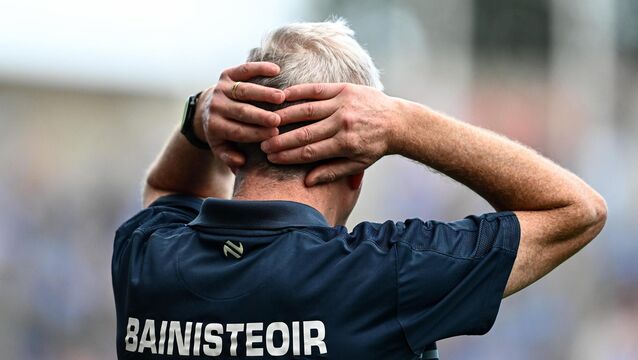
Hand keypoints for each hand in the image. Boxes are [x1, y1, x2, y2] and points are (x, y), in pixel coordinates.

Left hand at [194, 62, 284, 167]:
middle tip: (278, 120)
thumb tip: (241, 163)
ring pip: (243, 90)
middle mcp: (216, 106)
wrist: (208, 109)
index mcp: (215, 127)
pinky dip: (260, 68)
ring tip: (282, 97)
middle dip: (259, 116)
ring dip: (263, 93)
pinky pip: (244, 70)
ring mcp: (221, 89)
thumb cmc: (224, 133)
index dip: (255, 133)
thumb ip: (230, 157)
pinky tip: (276, 70)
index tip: (274, 135)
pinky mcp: (226, 75)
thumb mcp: (222, 148)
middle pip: (240, 111)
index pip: (237, 131)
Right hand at [260, 83, 403, 185]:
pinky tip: (282, 96)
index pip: (310, 151)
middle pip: (305, 133)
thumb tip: (307, 181)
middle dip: (281, 140)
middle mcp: (342, 123)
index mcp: (345, 144)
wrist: (397, 121)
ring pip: (307, 110)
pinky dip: (298, 92)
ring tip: (267, 122)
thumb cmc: (375, 146)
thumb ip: (332, 172)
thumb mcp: (357, 164)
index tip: (272, 158)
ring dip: (285, 116)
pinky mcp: (344, 89)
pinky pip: (316, 90)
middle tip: (262, 144)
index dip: (288, 156)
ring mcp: (343, 104)